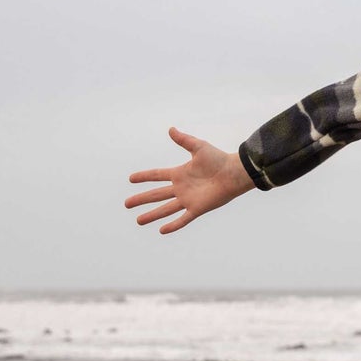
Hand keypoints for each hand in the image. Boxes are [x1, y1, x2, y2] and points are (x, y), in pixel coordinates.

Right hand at [125, 127, 253, 233]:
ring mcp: (188, 199)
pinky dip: (173, 225)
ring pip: (165, 209)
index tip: (131, 179)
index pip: (157, 175)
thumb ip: (184, 140)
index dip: (144, 177)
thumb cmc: (218, 159)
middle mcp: (181, 188)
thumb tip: (171, 129)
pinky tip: (161, 230)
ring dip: (152, 215)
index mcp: (179, 173)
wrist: (234, 173)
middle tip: (126, 204)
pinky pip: (183, 219)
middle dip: (141, 199)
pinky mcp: (197, 208)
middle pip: (156, 195)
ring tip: (138, 221)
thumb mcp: (198, 147)